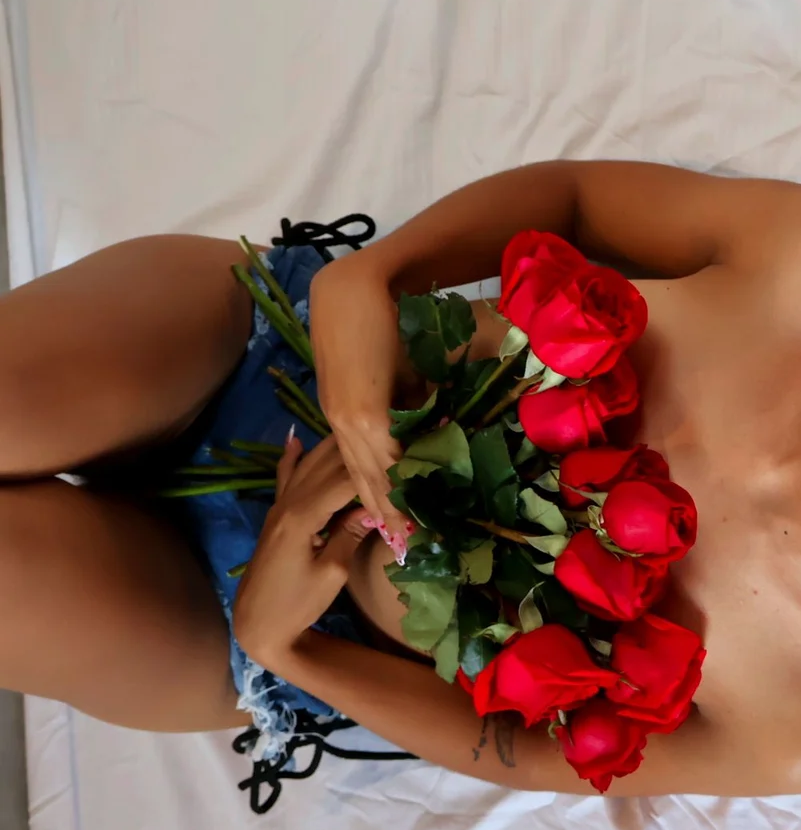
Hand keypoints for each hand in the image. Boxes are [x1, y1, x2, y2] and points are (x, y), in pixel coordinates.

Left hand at [232, 433, 378, 670]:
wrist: (256, 623)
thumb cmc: (296, 604)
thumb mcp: (332, 572)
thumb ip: (350, 534)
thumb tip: (375, 506)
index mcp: (303, 516)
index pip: (345, 481)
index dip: (374, 469)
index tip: (403, 456)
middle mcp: (288, 503)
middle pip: (326, 466)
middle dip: (357, 450)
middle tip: (388, 433)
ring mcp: (279, 508)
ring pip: (308, 466)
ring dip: (331, 447)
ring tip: (357, 427)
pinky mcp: (276, 517)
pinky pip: (284, 479)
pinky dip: (290, 459)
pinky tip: (295, 439)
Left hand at [309, 256, 412, 556]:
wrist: (355, 287)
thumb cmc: (375, 321)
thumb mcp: (392, 372)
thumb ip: (405, 400)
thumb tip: (429, 421)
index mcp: (343, 415)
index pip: (360, 466)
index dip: (378, 495)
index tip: (394, 523)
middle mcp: (341, 423)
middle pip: (363, 478)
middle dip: (383, 512)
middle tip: (403, 542)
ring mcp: (349, 420)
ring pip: (371, 474)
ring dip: (391, 506)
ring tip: (409, 533)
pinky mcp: (363, 411)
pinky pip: (384, 456)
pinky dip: (399, 482)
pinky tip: (413, 502)